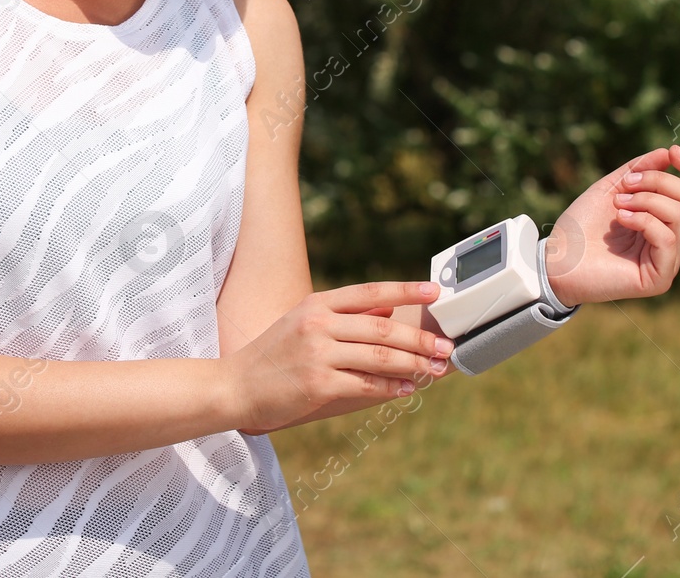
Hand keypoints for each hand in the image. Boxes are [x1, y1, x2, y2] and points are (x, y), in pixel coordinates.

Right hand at [223, 281, 454, 434]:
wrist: (235, 386)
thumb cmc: (273, 355)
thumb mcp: (304, 323)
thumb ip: (345, 315)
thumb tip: (390, 308)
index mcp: (317, 304)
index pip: (370, 291)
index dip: (405, 290)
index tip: (435, 292)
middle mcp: (319, 324)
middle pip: (383, 327)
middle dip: (419, 338)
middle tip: (445, 345)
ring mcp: (318, 354)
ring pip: (379, 355)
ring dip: (413, 363)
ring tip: (435, 368)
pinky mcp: (318, 384)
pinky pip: (366, 384)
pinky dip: (391, 387)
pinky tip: (407, 388)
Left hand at [543, 144, 679, 304]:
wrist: (556, 259)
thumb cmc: (581, 225)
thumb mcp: (611, 188)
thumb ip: (639, 170)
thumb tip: (669, 153)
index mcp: (664, 218)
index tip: (674, 152)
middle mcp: (672, 239)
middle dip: (659, 181)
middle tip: (625, 186)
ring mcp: (668, 260)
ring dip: (647, 200)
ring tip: (619, 205)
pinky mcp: (659, 278)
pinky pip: (668, 238)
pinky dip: (644, 221)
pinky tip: (621, 219)